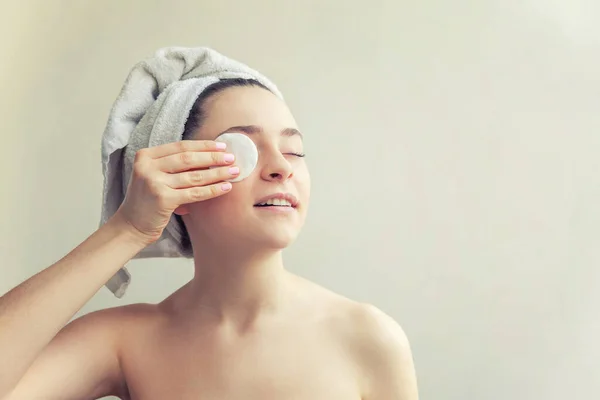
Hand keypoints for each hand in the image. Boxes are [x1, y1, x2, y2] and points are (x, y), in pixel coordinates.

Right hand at [114, 140, 237, 243]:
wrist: (131, 225)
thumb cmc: (148, 200)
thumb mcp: (155, 176)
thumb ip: (174, 166)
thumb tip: (210, 156)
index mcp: (145, 156)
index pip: (180, 146)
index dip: (203, 145)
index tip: (222, 146)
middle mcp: (147, 167)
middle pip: (188, 158)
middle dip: (213, 157)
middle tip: (232, 158)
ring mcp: (154, 183)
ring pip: (194, 176)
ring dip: (217, 173)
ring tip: (234, 171)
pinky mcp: (162, 199)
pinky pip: (194, 193)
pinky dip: (213, 190)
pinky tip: (226, 187)